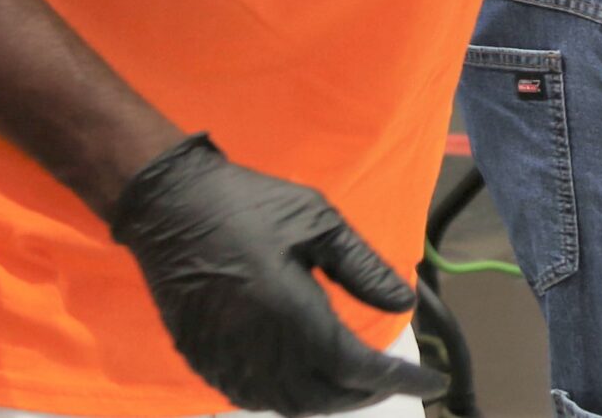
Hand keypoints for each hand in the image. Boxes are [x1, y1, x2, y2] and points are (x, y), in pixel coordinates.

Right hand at [110, 135, 447, 415]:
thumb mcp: (319, 223)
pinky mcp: (200, 358)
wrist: (170, 204)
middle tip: (395, 378)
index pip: (353, 366)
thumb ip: (363, 268)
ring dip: (327, 399)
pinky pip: (249, 395)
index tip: (432, 379)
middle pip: (321, 395)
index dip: (396, 378)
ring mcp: (222, 358)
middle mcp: (256, 347)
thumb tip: (403, 305)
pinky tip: (304, 381)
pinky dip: (285, 398)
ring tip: (358, 383)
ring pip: (284, 402)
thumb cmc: (250, 205)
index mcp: (290, 312)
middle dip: (365, 392)